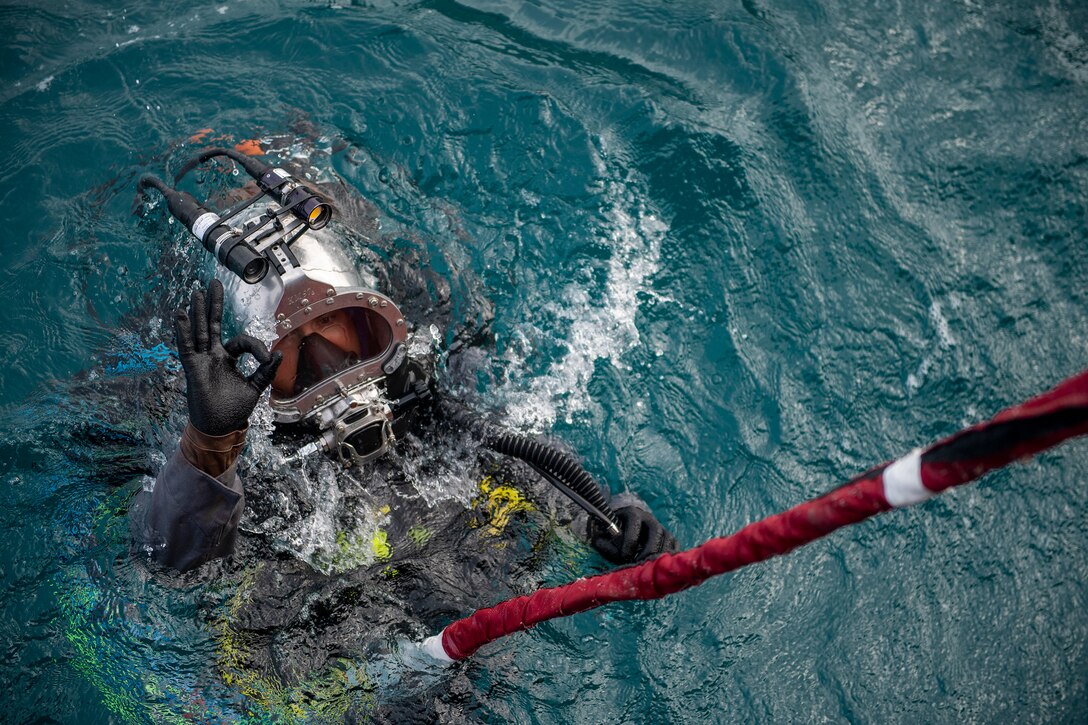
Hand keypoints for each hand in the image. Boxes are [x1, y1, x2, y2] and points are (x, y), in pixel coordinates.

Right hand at [174, 280, 281, 435]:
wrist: (221, 427)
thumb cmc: (234, 409)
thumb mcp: (255, 388)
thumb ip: (265, 372)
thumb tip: (279, 355)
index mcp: (229, 358)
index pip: (242, 341)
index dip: (257, 348)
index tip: (268, 359)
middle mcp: (214, 355)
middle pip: (213, 324)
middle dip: (214, 304)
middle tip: (213, 283)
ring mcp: (202, 360)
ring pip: (200, 331)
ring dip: (198, 311)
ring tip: (196, 292)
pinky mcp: (193, 368)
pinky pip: (187, 347)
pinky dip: (184, 332)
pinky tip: (181, 315)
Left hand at [590, 505, 678, 564]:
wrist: (620, 530)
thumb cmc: (609, 535)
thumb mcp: (601, 536)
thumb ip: (603, 544)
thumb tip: (618, 555)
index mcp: (631, 513)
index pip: (634, 522)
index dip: (630, 540)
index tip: (624, 556)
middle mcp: (648, 518)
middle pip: (656, 531)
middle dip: (649, 550)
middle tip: (641, 565)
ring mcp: (660, 527)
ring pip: (668, 538)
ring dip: (660, 555)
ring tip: (650, 569)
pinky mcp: (667, 538)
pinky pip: (675, 546)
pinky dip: (670, 557)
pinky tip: (660, 568)